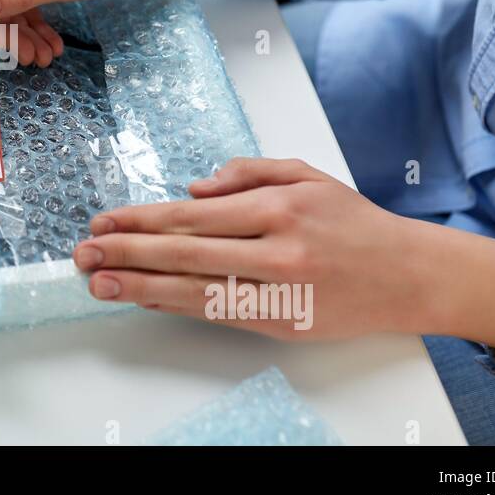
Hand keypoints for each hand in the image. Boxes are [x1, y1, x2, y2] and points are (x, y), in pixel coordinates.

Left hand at [72, 157, 494, 349]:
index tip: (106, 221)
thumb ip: (247, 173)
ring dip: (141, 286)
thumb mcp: (306, 175)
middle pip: (185, 252)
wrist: (409, 274)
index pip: (193, 215)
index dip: (142, 219)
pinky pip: (218, 312)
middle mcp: (276, 248)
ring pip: (195, 288)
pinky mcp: (282, 321)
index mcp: (278, 206)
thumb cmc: (353, 222)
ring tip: (99, 282)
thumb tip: (192, 188)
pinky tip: (145, 301)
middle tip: (85, 251)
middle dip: (128, 252)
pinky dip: (176, 306)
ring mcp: (279, 290)